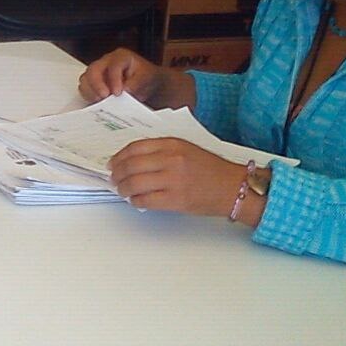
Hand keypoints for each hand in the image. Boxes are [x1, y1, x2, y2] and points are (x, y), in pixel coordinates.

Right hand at [78, 48, 167, 104]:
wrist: (144, 83)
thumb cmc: (145, 78)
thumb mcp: (146, 78)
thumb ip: (136, 83)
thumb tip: (125, 90)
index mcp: (121, 56)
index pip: (114, 66)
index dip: (114, 80)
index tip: (118, 93)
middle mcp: (106, 61)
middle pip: (94, 69)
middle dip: (97, 84)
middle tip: (104, 97)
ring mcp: (98, 71)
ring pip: (86, 78)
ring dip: (91, 91)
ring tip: (100, 101)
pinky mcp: (93, 81)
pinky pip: (84, 87)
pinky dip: (88, 95)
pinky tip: (97, 102)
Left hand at [109, 138, 248, 216]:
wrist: (232, 187)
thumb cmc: (210, 169)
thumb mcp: (185, 149)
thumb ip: (160, 151)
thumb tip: (131, 160)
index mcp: (172, 144)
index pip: (135, 147)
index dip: (119, 157)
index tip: (113, 163)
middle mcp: (171, 160)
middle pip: (131, 166)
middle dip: (117, 174)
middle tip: (114, 179)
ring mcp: (173, 180)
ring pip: (134, 184)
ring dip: (123, 189)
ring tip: (122, 191)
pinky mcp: (175, 199)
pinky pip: (145, 200)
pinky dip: (135, 201)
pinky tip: (136, 200)